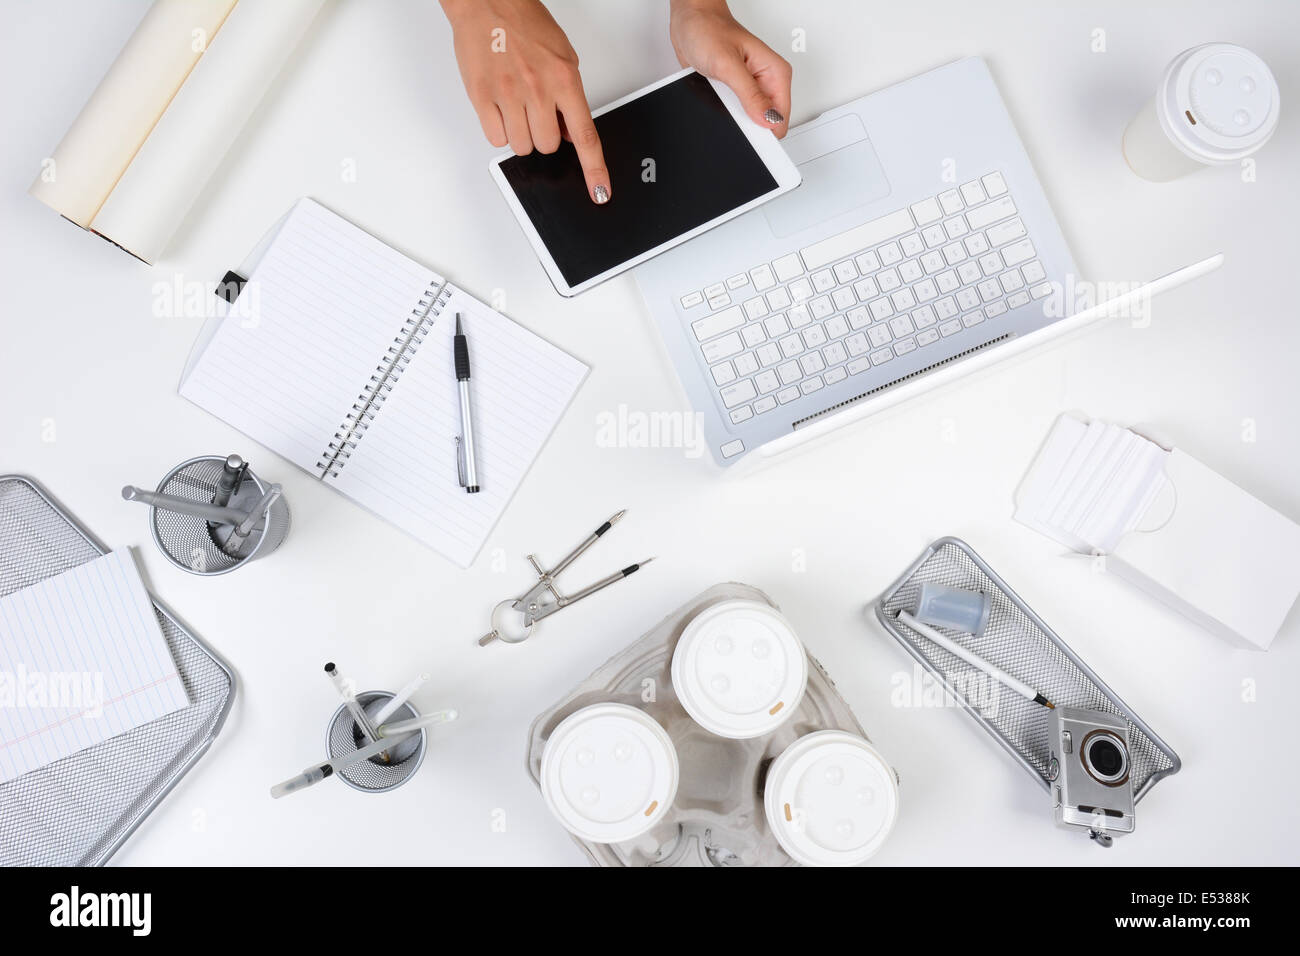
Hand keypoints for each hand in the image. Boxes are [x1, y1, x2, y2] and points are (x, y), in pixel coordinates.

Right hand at [441, 0, 610, 202]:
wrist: (488, 3)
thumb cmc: (525, 24)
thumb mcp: (563, 57)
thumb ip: (570, 97)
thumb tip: (571, 132)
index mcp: (565, 80)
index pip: (585, 136)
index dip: (594, 169)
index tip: (599, 192)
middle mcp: (538, 89)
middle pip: (548, 146)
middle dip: (544, 135)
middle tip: (537, 113)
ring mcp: (509, 95)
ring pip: (522, 146)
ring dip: (521, 134)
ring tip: (517, 106)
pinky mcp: (482, 98)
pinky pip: (496, 137)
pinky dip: (499, 129)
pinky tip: (501, 107)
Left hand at [669, 0, 791, 137]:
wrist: (689, 20)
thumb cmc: (708, 30)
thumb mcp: (728, 64)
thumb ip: (749, 94)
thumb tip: (767, 120)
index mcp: (775, 73)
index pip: (781, 118)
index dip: (767, 133)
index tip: (753, 141)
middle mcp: (765, 82)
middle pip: (765, 123)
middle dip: (748, 127)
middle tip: (731, 115)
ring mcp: (749, 88)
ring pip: (748, 121)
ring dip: (733, 120)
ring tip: (720, 101)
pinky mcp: (734, 92)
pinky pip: (733, 115)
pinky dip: (722, 114)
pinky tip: (714, 101)